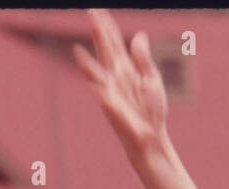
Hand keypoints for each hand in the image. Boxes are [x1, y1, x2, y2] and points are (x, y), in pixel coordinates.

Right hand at [73, 9, 168, 155]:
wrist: (150, 136)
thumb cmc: (151, 110)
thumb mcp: (151, 78)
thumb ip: (143, 58)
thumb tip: (139, 35)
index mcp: (125, 69)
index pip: (114, 43)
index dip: (107, 26)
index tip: (98, 10)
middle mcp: (115, 78)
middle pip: (105, 51)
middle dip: (98, 33)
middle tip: (90, 13)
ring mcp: (113, 94)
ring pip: (98, 75)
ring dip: (88, 64)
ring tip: (77, 51)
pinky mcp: (115, 111)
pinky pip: (106, 101)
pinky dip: (100, 93)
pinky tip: (94, 86)